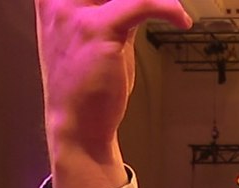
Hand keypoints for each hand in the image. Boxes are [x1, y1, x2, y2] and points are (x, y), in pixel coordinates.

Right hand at [36, 0, 190, 187]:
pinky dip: (169, 8)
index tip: (143, 2)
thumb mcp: (97, 35)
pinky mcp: (98, 28)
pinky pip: (142, 2)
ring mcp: (75, 12)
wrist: (78, 124)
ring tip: (172, 8)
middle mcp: (57, 0)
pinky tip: (181, 20)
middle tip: (157, 4)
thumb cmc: (89, 83)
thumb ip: (114, 10)